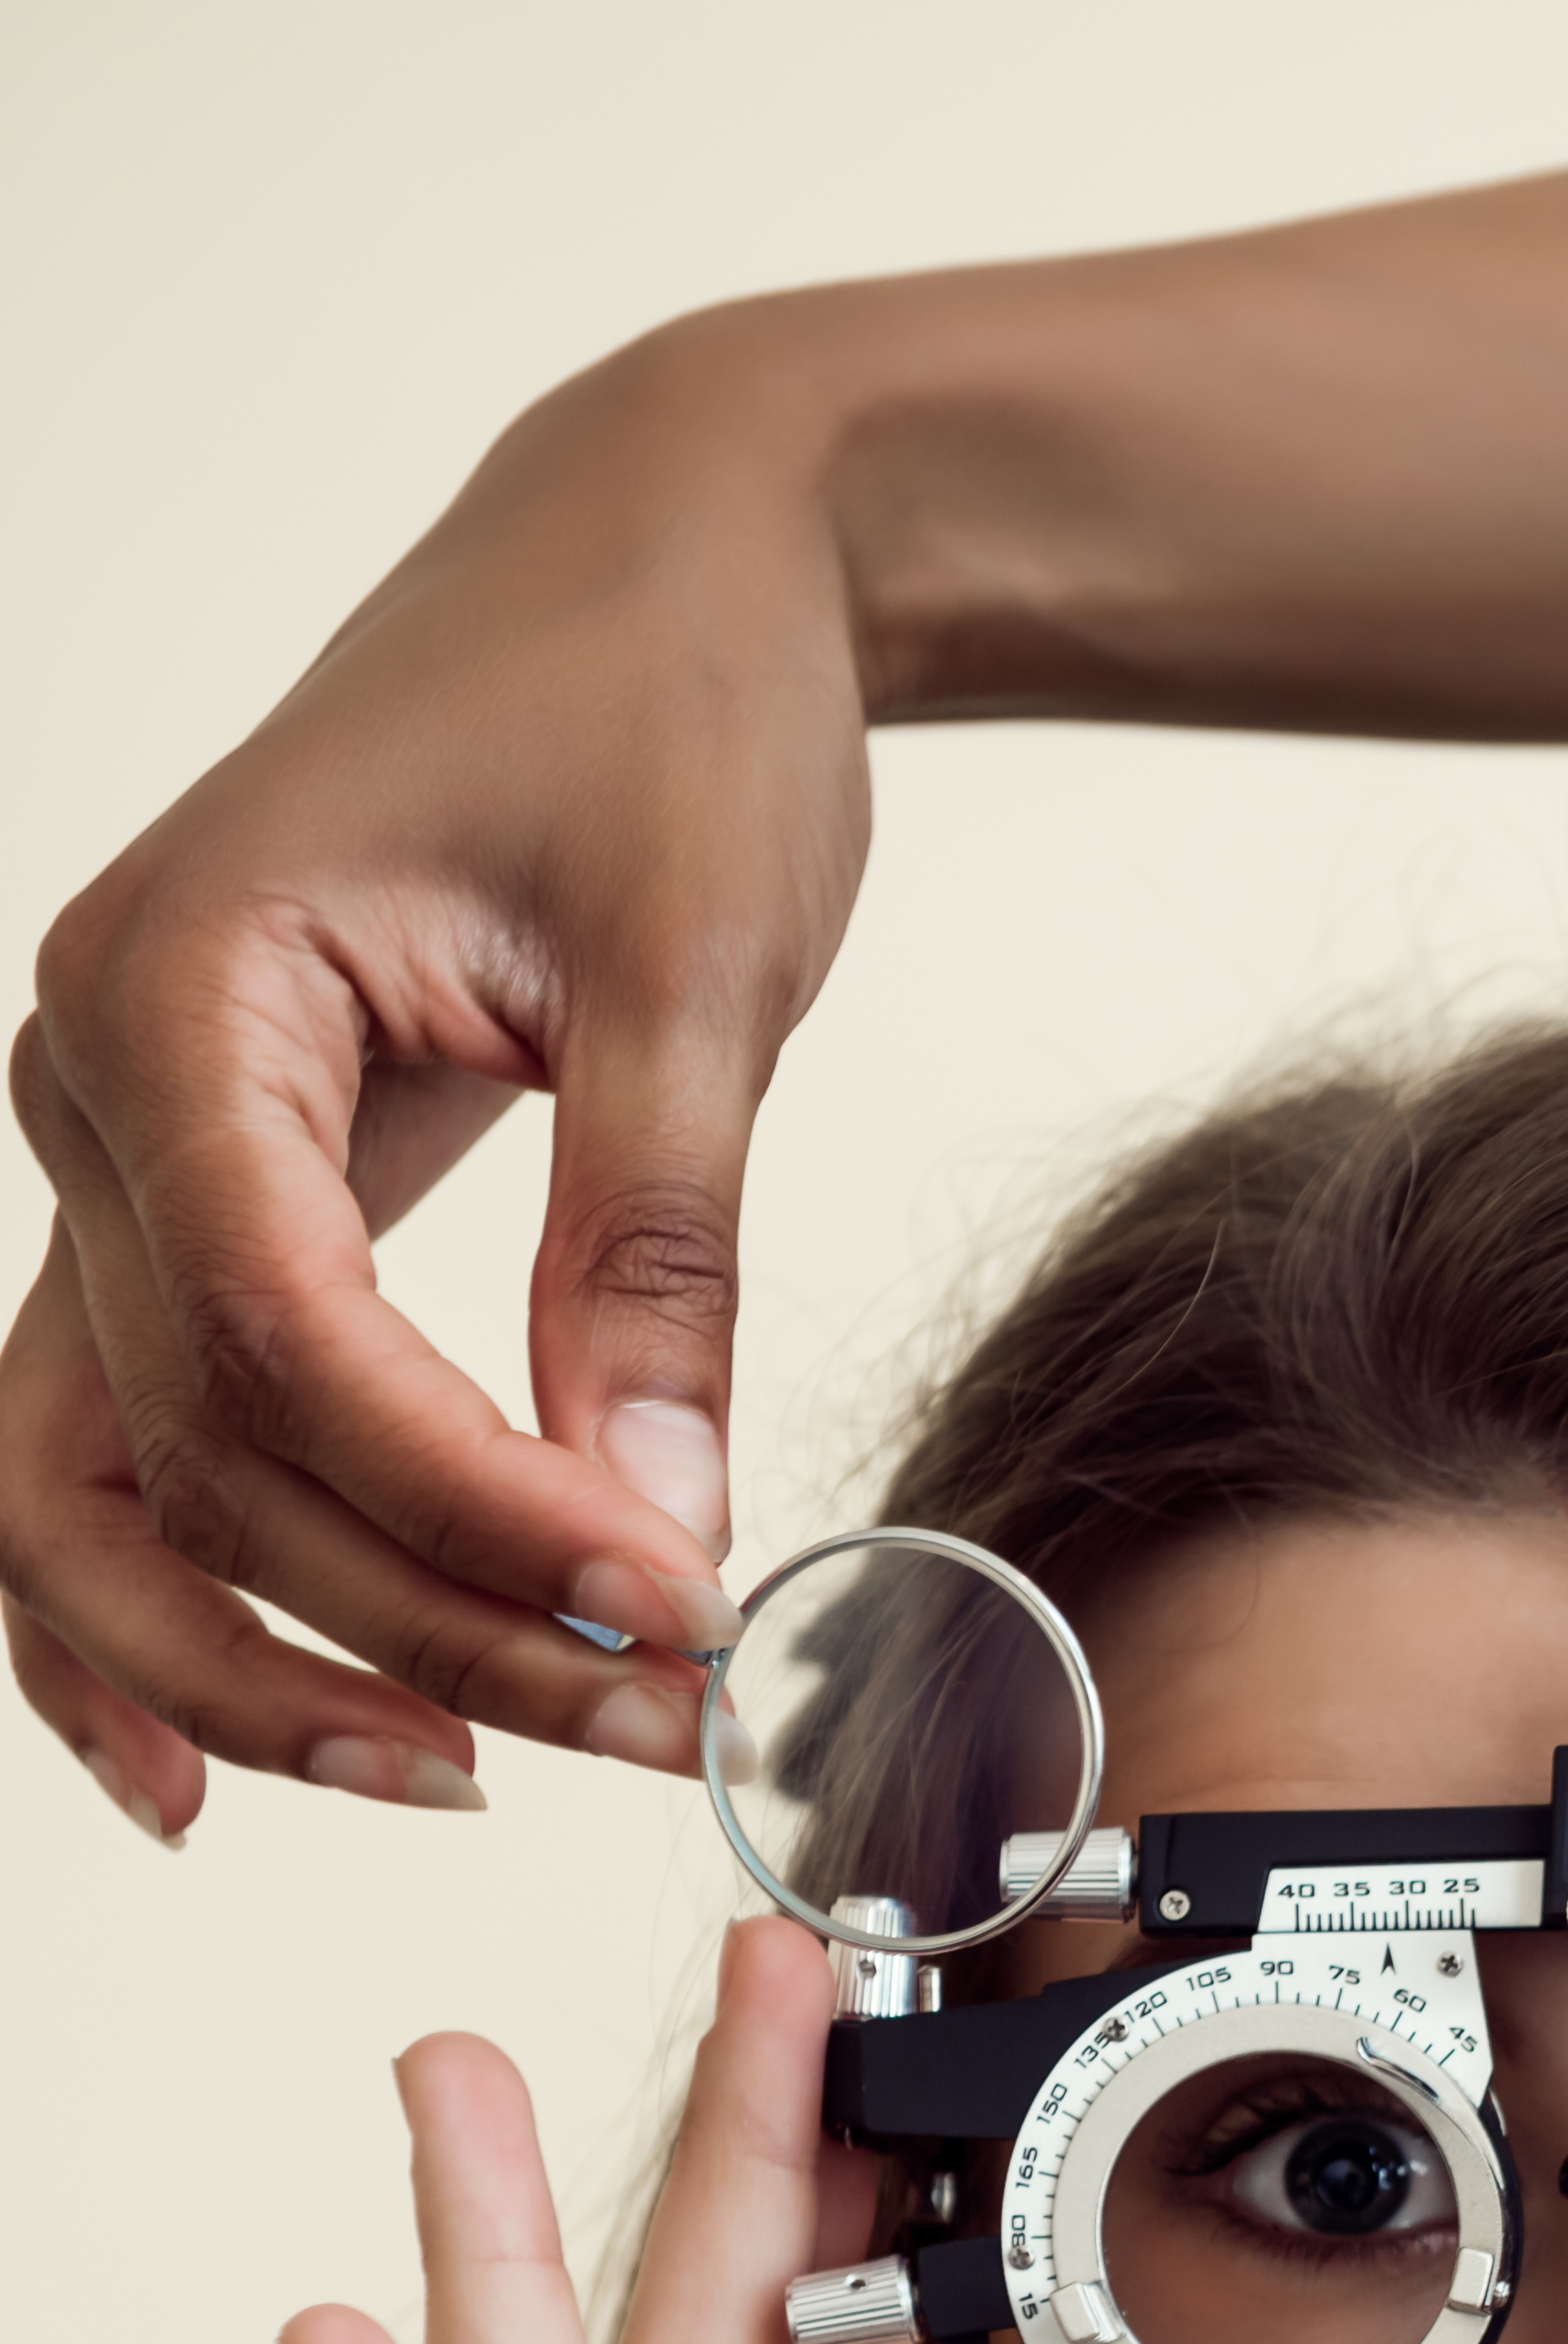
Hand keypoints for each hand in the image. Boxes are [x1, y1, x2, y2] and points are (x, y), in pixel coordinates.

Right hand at [4, 312, 871, 1833]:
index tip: (665, 1614)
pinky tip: (212, 1773)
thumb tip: (661, 1528)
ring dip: (280, 1663)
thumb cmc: (664, 702)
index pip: (283, 1337)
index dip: (466, 1510)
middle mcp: (94, 1085)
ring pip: (118, 1490)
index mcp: (181, 987)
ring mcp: (119, 1160)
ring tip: (478, 1777)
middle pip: (204, 1451)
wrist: (659, 566)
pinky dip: (146, 1618)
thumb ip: (657, 1255)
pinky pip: (110, 1451)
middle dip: (422, 1621)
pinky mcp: (193, 1213)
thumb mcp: (696, 967)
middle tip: (651, 1727)